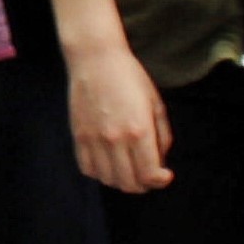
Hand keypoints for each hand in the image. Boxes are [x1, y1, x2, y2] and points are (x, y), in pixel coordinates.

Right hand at [65, 38, 169, 192]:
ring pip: (108, 179)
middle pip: (129, 183)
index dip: (160, 181)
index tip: (164, 175)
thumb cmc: (130, 77)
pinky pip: (88, 168)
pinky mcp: (79, 136)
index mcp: (139, 131)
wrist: (96, 59)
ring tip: (128, 169)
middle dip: (143, 184)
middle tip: (148, 174)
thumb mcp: (156, 104)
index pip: (149, 174)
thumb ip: (162, 136)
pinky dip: (100, 173)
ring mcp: (94, 139)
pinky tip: (108, 162)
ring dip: (122, 180)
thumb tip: (159, 161)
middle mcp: (116, 140)